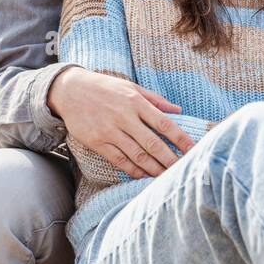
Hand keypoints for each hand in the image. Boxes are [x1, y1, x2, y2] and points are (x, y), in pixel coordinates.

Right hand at [47, 67, 192, 178]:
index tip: (193, 149)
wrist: (70, 90)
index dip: (181, 139)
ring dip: (154, 169)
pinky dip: (133, 170)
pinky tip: (143, 176)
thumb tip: (178, 110)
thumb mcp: (130, 86)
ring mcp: (110, 130)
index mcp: (136, 101)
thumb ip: (155, 99)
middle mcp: (124, 116)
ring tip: (166, 177)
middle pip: (153, 143)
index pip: (164, 123)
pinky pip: (118, 160)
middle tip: (183, 170)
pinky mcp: (97, 141)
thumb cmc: (104, 87)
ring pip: (137, 155)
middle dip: (170, 159)